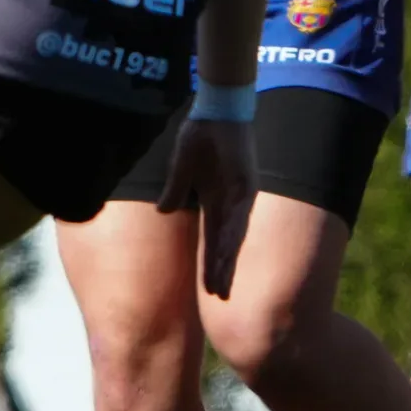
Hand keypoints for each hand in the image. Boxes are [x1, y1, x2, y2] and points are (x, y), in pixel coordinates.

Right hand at [156, 115, 253, 298]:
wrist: (217, 110)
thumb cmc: (201, 135)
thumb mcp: (181, 167)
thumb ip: (174, 190)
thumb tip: (163, 211)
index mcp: (214, 201)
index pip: (211, 240)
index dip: (209, 263)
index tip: (207, 289)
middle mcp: (230, 204)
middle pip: (225, 244)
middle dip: (222, 271)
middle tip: (220, 299)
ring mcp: (240, 197)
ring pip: (233, 236)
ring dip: (227, 260)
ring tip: (223, 285)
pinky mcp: (246, 185)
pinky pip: (237, 215)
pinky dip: (231, 235)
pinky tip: (225, 253)